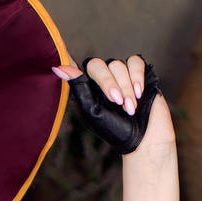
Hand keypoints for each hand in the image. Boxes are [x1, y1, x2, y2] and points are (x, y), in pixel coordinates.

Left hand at [53, 55, 172, 153]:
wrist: (144, 139)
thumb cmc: (116, 130)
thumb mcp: (92, 111)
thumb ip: (78, 88)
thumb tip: (57, 67)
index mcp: (88, 89)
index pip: (76, 69)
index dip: (70, 62)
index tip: (60, 61)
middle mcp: (103, 79)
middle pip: (98, 65)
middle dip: (109, 84)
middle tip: (118, 103)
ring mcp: (121, 75)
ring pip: (118, 65)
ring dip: (126, 88)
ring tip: (130, 108)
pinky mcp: (139, 73)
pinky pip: (134, 62)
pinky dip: (137, 76)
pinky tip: (139, 93)